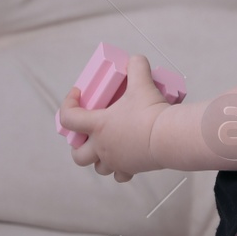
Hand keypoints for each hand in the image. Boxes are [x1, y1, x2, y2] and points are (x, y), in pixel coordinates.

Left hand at [59, 54, 168, 181]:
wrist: (169, 137)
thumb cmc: (151, 112)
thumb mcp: (143, 84)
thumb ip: (137, 67)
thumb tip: (135, 59)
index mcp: (98, 126)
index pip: (69, 118)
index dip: (67, 104)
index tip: (77, 94)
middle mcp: (102, 147)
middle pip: (78, 155)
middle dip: (79, 147)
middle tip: (88, 135)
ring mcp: (116, 161)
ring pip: (98, 167)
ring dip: (99, 159)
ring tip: (108, 147)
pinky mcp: (131, 169)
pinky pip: (120, 175)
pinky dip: (120, 170)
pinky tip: (126, 161)